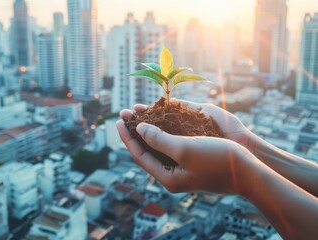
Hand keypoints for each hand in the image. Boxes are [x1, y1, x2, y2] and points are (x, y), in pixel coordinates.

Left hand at [117, 109, 258, 195]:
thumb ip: (158, 139)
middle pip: (147, 150)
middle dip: (136, 131)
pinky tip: (162, 120)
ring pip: (160, 146)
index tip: (117, 121)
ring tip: (139, 113)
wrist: (250, 169)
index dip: (127, 138)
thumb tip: (139, 129)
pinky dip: (165, 131)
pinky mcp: (195, 159)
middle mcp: (173, 174)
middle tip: (125, 114)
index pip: (139, 156)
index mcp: (168, 177)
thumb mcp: (184, 148)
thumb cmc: (217, 160)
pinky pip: (173, 144)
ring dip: (149, 128)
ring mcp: (184, 167)